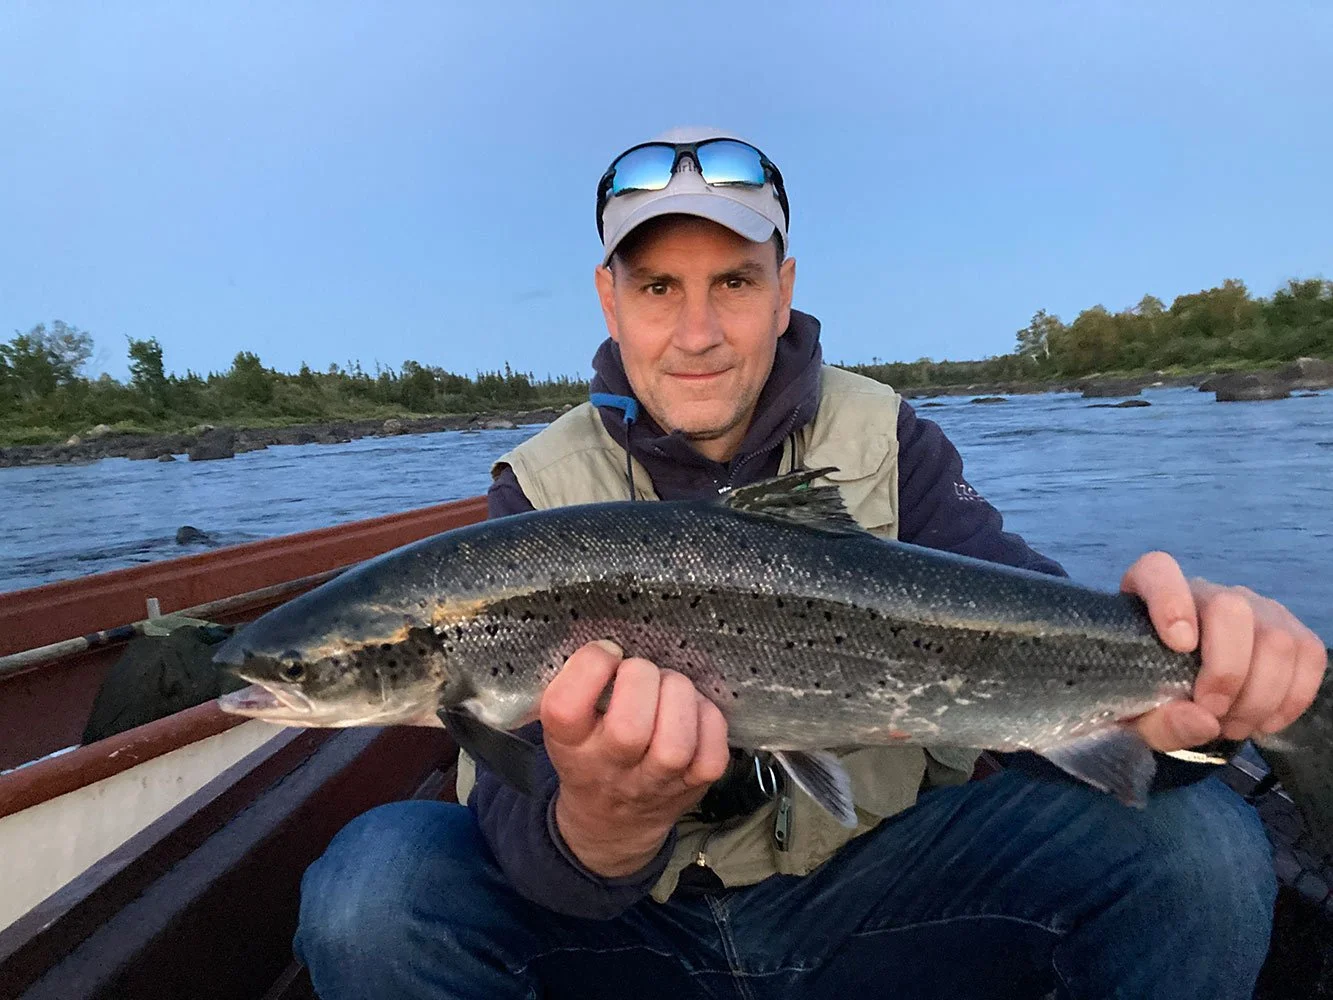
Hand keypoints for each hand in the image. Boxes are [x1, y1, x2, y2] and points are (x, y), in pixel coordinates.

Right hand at [541, 639, 729, 877]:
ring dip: (678, 696)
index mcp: (568, 744)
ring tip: (669, 688)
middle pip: (629, 727)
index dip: (591, 666)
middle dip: (641, 679)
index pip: (566, 707)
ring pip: (676, 741)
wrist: (612, 822)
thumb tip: (611, 639)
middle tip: (641, 673)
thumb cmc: (590, 751)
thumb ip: (579, 683)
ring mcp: (656, 782)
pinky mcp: (695, 783)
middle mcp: (609, 769)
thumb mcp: (567, 723)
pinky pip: (711, 747)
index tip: (607, 654)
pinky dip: (707, 718)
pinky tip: (691, 711)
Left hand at [1121, 551, 1326, 751]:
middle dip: (1228, 672)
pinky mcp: (1289, 629)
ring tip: (1232, 725)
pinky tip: (1263, 721)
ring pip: (1276, 637)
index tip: (1178, 645)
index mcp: (1148, 596)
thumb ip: (1159, 720)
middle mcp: (1205, 592)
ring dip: (1260, 696)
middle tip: (1213, 712)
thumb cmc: (1149, 697)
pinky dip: (1291, 698)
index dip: (1171, 601)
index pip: (1158, 572)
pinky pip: (1308, 655)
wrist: (1181, 700)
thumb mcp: (1138, 717)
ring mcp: (1253, 607)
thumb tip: (1204, 721)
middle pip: (1231, 608)